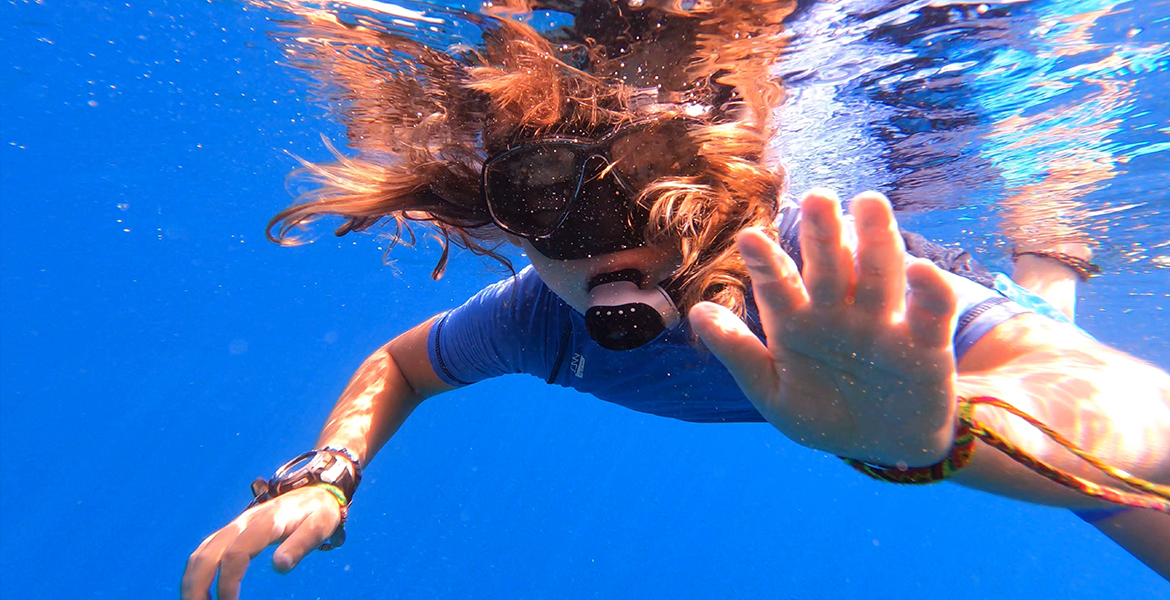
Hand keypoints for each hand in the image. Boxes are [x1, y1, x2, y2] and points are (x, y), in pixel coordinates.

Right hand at [181, 486, 341, 599]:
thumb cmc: (318, 512)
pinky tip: (200, 592)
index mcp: (265, 522)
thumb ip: (300, 545)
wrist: (314, 491)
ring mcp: (235, 526)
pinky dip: (196, 572)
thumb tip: (279, 567)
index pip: (236, 555)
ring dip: (192, 581)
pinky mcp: (232, 531)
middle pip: (207, 554)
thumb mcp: (319, 526)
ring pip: (201, 552)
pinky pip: (205, 550)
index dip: (228, 583)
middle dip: (198, 586)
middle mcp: (243, 522)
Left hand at [690, 190, 959, 465]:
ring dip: (876, 241)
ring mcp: (881, 323)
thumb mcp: (772, 391)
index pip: (780, 282)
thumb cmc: (821, 412)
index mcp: (798, 319)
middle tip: (817, 198)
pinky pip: (930, 314)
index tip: (749, 239)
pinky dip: (930, 292)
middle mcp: (839, 311)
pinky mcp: (926, 345)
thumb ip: (739, 353)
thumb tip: (697, 312)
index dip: (767, 261)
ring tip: (869, 204)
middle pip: (830, 266)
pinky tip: (922, 270)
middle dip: (823, 233)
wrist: (882, 446)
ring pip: (878, 275)